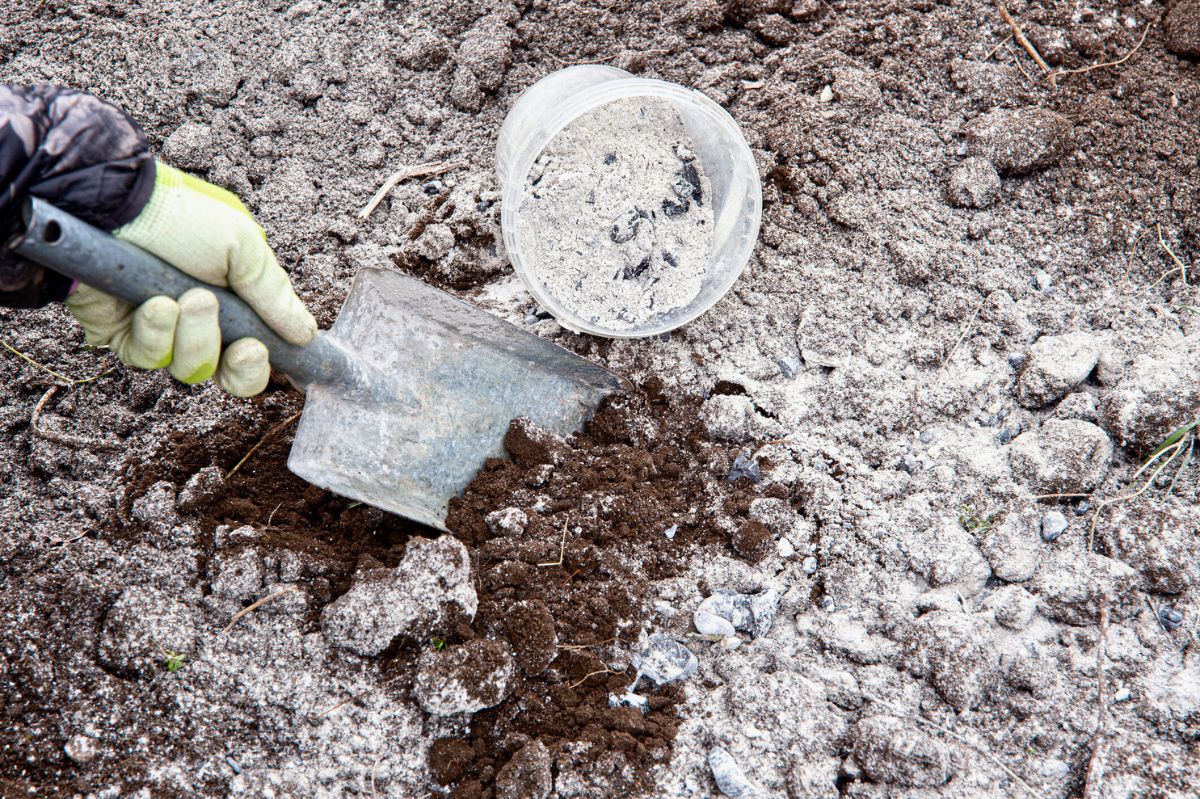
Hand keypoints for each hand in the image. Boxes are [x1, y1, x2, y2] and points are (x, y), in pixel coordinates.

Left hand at [65, 163, 315, 396]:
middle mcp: (200, 321)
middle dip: (241, 364)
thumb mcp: (245, 247)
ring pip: (192, 368)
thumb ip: (276, 295)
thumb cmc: (180, 215)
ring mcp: (163, 331)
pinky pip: (150, 357)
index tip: (268, 353)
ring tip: (189, 297)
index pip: (257, 350)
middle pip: (229, 374)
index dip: (263, 362)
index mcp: (235, 300)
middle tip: (246, 345)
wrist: (112, 206)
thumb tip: (306, 335)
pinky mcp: (124, 336)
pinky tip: (153, 302)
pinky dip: (157, 331)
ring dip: (197, 334)